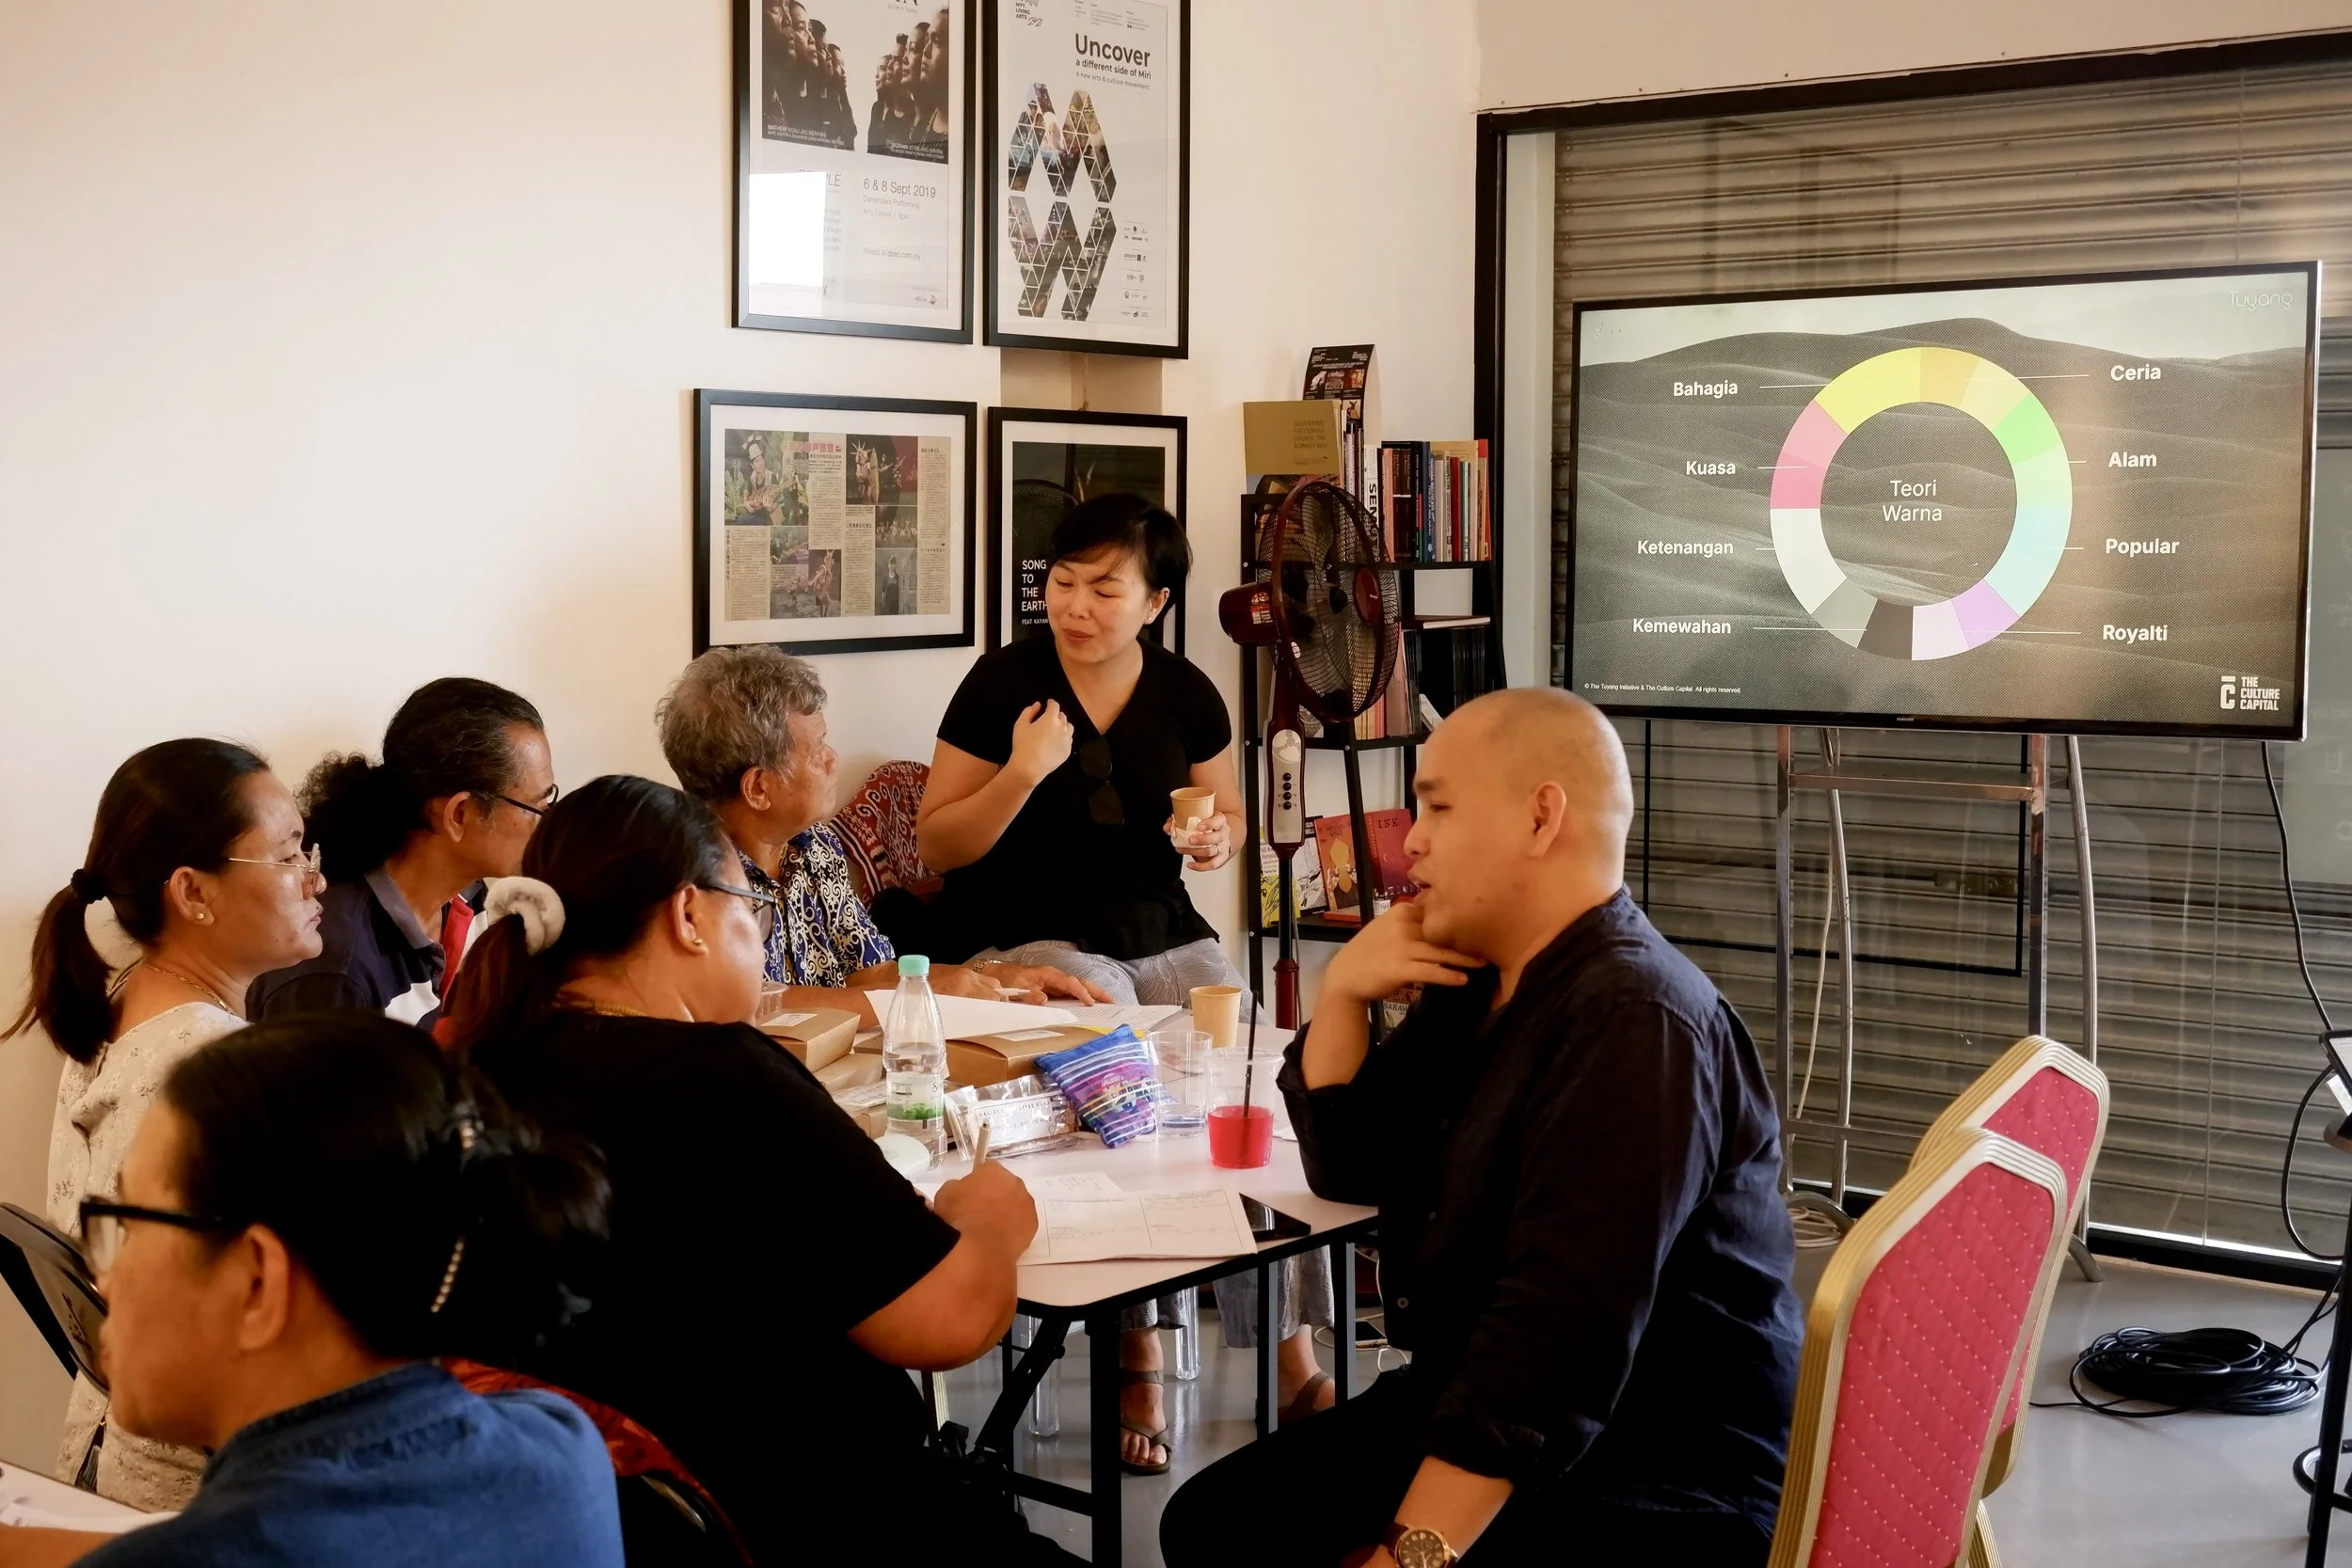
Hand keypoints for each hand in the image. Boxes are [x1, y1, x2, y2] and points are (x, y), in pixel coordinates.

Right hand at [930, 1159, 1036, 1253]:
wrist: (978, 1246)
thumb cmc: (958, 1216)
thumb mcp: (946, 1194)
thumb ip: (958, 1187)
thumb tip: (963, 1192)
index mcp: (993, 1170)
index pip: (986, 1171)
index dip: (976, 1185)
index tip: (968, 1198)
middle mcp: (1014, 1182)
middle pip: (1004, 1187)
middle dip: (994, 1197)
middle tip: (979, 1214)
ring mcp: (1026, 1203)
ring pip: (1016, 1205)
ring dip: (1006, 1213)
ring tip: (990, 1230)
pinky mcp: (1033, 1224)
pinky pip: (1022, 1223)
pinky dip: (1013, 1229)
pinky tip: (1000, 1240)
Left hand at [987, 961, 1115, 1003]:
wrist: (997, 975)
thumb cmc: (1008, 980)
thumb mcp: (1016, 988)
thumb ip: (1029, 994)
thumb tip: (1044, 1000)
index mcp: (1048, 974)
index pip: (1070, 983)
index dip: (1081, 993)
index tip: (1090, 1003)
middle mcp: (1055, 977)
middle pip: (1080, 982)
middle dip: (1096, 991)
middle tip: (1112, 1002)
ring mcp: (1055, 982)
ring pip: (1078, 987)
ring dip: (1093, 994)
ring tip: (1107, 1003)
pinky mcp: (1053, 988)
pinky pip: (1071, 992)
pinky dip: (1083, 996)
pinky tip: (1090, 1004)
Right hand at [1007, 700, 1073, 787]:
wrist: (1030, 767)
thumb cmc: (1023, 744)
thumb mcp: (1020, 724)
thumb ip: (1029, 712)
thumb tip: (1038, 705)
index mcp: (1051, 718)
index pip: (1055, 705)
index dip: (1051, 703)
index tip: (1048, 703)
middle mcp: (1062, 727)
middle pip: (1063, 716)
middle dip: (1056, 714)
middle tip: (1049, 718)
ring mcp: (1067, 739)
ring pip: (1069, 727)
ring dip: (1063, 725)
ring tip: (1055, 729)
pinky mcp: (1068, 751)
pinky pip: (1069, 740)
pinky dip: (1064, 737)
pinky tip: (1057, 741)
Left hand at [1167, 811, 1233, 871]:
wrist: (1218, 833)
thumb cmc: (1206, 825)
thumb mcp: (1196, 819)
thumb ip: (1180, 820)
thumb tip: (1167, 827)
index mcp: (1220, 820)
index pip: (1219, 820)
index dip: (1210, 824)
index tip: (1199, 826)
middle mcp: (1223, 833)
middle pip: (1217, 837)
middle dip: (1203, 840)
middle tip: (1190, 840)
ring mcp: (1223, 846)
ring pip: (1212, 851)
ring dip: (1195, 851)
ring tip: (1182, 849)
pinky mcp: (1220, 858)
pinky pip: (1212, 864)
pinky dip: (1200, 867)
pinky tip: (1190, 864)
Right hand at [1323, 901, 1481, 1007]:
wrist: (1346, 977)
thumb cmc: (1368, 952)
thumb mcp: (1387, 927)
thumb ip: (1411, 920)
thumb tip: (1439, 915)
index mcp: (1401, 911)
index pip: (1436, 910)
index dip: (1458, 916)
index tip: (1480, 920)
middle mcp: (1403, 925)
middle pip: (1442, 930)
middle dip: (1467, 937)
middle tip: (1491, 941)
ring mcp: (1402, 947)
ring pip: (1441, 951)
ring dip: (1465, 958)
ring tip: (1485, 962)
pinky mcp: (1401, 969)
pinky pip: (1432, 972)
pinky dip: (1449, 976)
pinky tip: (1463, 980)